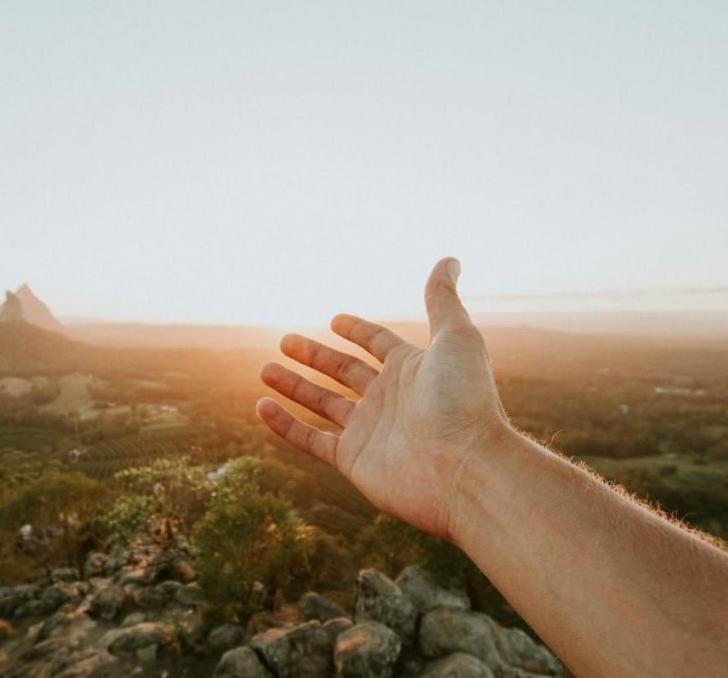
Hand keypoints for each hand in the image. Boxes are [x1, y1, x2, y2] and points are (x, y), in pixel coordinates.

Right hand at [256, 257, 508, 540]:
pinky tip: (262, 406)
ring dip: (294, 386)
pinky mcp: (354, 461)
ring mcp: (370, 431)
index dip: (357, 330)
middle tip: (284, 341)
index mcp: (412, 369)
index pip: (377, 344)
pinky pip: (312, 440)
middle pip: (344, 371)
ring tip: (265, 369)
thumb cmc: (464, 401)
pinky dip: (285, 425)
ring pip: (323, 403)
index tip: (335, 319)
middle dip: (314, 356)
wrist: (465, 469)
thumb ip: (442, 300)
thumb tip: (450, 259)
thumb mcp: (455, 338)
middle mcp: (390, 399)